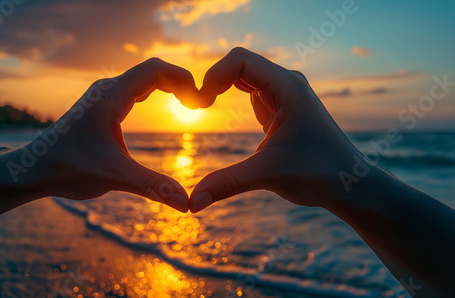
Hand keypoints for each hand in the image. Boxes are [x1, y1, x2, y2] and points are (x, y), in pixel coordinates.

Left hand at [28, 58, 198, 211]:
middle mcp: (107, 90)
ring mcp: (104, 97)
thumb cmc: (68, 168)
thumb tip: (187, 203)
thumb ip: (152, 186)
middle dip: (181, 83)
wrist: (34, 170)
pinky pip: (136, 90)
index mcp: (110, 97)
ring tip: (189, 105)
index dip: (183, 80)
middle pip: (153, 70)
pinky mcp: (103, 108)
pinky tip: (167, 107)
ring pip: (144, 79)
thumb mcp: (115, 177)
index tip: (199, 102)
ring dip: (169, 87)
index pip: (155, 69)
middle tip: (199, 105)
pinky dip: (157, 94)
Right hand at [190, 47, 361, 211]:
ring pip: (244, 75)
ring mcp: (285, 94)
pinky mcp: (282, 107)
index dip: (213, 75)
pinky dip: (230, 95)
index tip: (199, 103)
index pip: (240, 60)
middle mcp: (287, 84)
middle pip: (239, 64)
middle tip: (196, 106)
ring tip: (201, 106)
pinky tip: (218, 109)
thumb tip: (192, 202)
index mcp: (287, 88)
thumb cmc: (319, 174)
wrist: (349, 183)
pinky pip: (251, 89)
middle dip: (213, 80)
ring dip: (220, 86)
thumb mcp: (268, 175)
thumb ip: (228, 184)